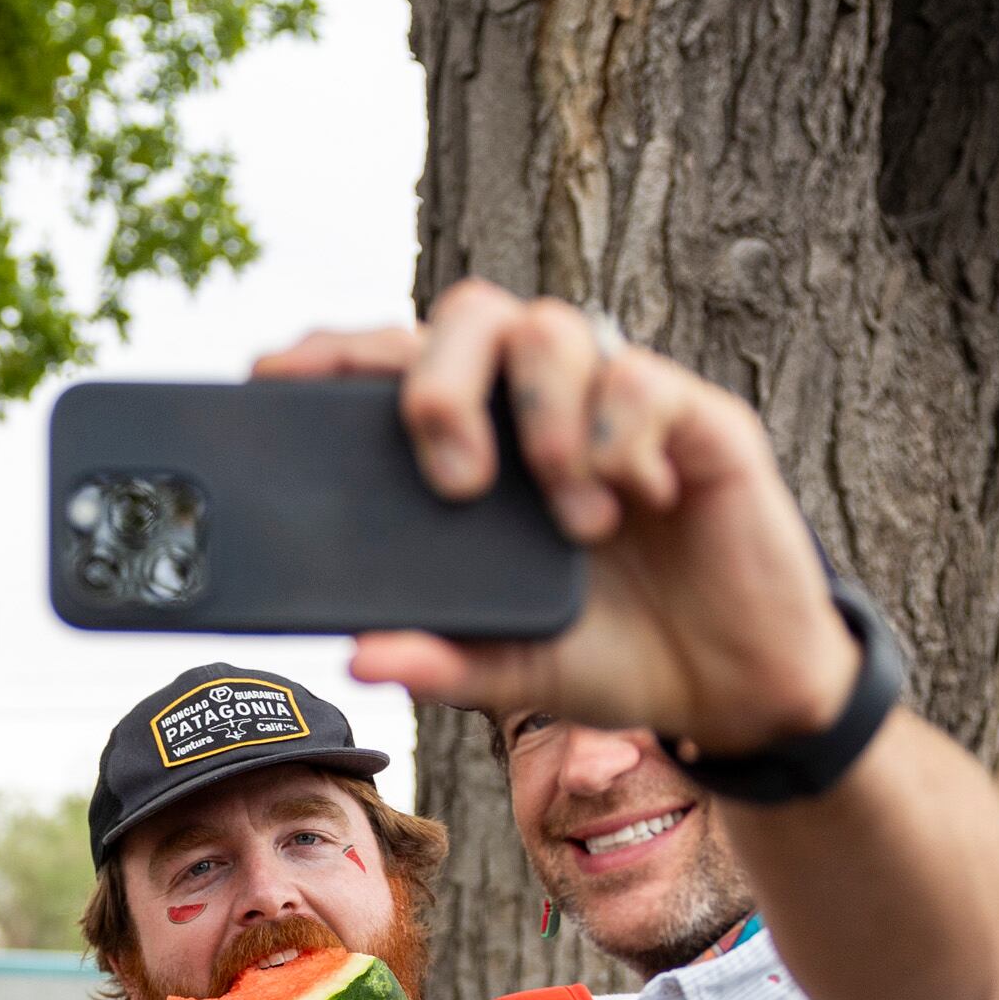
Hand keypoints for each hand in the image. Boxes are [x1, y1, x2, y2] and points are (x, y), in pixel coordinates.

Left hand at [254, 282, 860, 755]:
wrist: (729, 686)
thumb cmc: (606, 653)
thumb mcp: (508, 672)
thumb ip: (437, 661)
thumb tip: (359, 655)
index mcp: (475, 448)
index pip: (394, 366)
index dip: (333, 353)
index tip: (270, 375)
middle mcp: (535, 407)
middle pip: (468, 313)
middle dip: (442, 382)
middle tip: (456, 480)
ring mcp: (614, 401)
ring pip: (550, 327)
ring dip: (543, 420)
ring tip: (573, 523)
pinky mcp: (693, 415)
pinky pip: (640, 378)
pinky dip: (623, 439)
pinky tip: (637, 501)